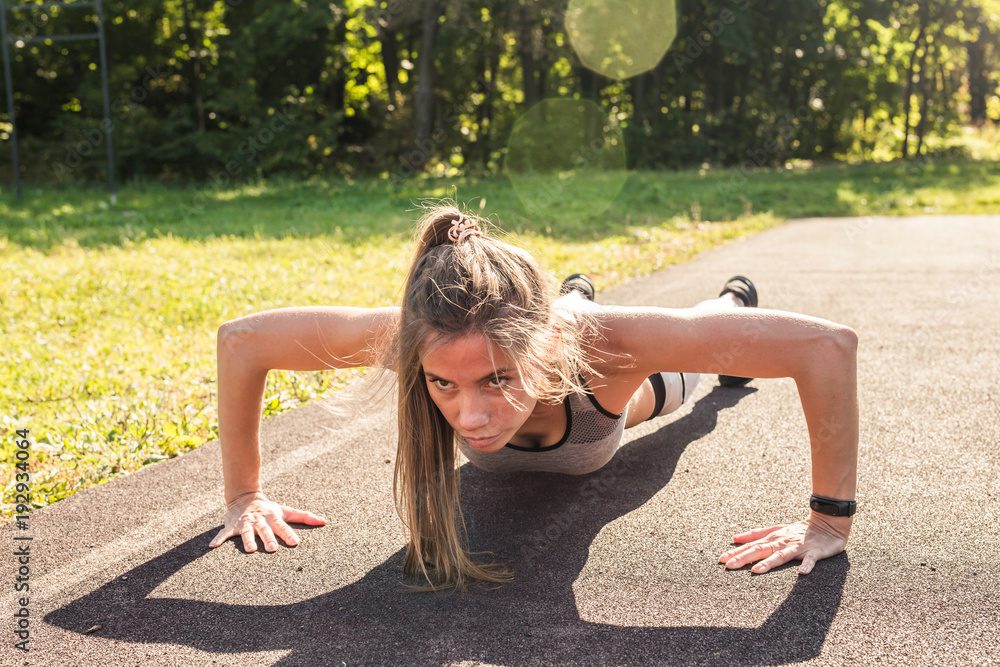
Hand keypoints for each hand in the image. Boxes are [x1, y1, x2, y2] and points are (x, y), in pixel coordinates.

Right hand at [209, 491, 325, 552]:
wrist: (244, 497)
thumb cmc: (269, 509)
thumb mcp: (286, 511)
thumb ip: (304, 516)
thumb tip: (324, 521)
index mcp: (273, 518)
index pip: (283, 526)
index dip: (289, 534)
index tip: (295, 543)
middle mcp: (259, 521)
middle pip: (265, 531)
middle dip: (269, 539)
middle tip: (273, 549)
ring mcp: (245, 523)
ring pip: (246, 533)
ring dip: (247, 541)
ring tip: (250, 550)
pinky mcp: (231, 526)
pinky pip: (223, 533)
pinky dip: (218, 539)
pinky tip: (212, 546)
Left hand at [718, 512, 850, 574]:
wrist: (827, 522)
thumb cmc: (799, 530)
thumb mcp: (775, 530)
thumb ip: (756, 535)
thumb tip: (735, 538)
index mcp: (773, 538)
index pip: (751, 546)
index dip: (736, 552)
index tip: (721, 559)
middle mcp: (782, 542)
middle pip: (760, 550)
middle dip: (744, 558)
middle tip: (729, 566)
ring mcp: (797, 547)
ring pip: (781, 556)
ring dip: (769, 563)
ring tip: (756, 571)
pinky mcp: (814, 552)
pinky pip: (810, 560)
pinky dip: (807, 566)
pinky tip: (802, 573)